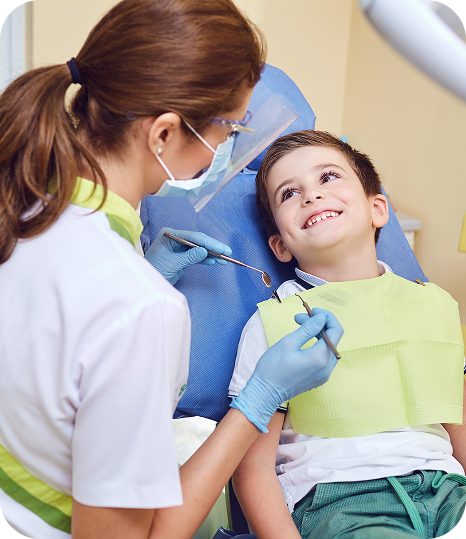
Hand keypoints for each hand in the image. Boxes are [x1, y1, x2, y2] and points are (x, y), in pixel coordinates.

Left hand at [144, 228, 231, 284]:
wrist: (146, 283)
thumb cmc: (153, 269)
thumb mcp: (172, 263)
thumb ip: (189, 257)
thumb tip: (205, 251)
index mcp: (170, 235)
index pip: (193, 237)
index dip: (208, 243)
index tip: (221, 248)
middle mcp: (176, 239)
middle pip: (198, 241)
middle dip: (213, 248)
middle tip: (227, 252)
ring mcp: (179, 248)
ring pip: (199, 249)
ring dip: (212, 254)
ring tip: (224, 259)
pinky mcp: (182, 257)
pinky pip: (196, 257)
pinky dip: (206, 259)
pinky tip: (215, 261)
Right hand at [231, 308, 342, 432]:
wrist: (265, 393)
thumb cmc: (273, 367)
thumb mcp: (289, 342)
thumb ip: (308, 328)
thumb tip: (321, 318)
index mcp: (320, 357)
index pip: (336, 330)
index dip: (327, 317)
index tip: (313, 311)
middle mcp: (327, 367)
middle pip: (333, 338)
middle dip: (319, 324)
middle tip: (299, 318)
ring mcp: (324, 374)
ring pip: (328, 347)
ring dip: (318, 334)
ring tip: (299, 327)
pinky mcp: (319, 378)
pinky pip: (324, 357)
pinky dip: (316, 345)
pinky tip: (303, 342)